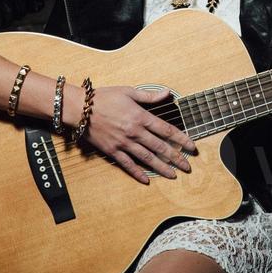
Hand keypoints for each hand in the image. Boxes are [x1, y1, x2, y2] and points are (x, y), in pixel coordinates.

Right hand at [80, 86, 198, 185]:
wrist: (80, 109)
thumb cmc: (103, 97)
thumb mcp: (128, 92)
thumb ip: (149, 96)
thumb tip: (167, 93)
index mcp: (140, 117)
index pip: (166, 130)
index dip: (181, 139)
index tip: (191, 147)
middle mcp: (135, 132)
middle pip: (160, 147)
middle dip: (176, 158)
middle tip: (188, 167)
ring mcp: (124, 143)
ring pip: (147, 158)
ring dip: (161, 168)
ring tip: (173, 175)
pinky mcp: (112, 151)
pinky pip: (127, 165)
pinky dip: (137, 173)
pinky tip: (147, 180)